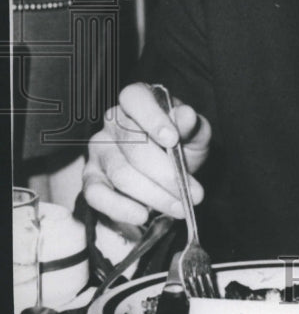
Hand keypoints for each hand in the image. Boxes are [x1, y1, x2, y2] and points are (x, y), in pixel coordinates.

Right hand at [83, 82, 211, 226]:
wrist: (166, 175)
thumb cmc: (180, 147)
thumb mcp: (194, 135)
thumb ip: (192, 126)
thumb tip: (187, 116)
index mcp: (137, 100)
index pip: (135, 98)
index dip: (153, 118)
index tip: (173, 140)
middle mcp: (112, 121)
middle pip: (133, 145)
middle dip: (166, 173)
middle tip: (192, 193)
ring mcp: (98, 150)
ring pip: (121, 173)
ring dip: (153, 195)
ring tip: (179, 207)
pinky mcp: (90, 178)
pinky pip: (96, 194)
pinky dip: (121, 208)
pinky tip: (143, 215)